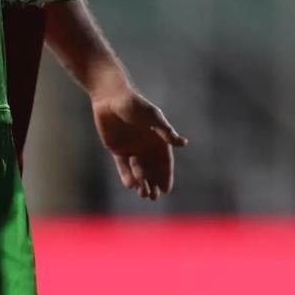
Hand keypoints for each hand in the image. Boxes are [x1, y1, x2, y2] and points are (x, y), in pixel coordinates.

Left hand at [91, 83, 188, 199]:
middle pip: (152, 169)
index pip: (165, 161)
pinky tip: (130, 185)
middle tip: (152, 196)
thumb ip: (166, 132)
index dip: (166, 175)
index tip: (167, 190)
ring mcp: (132, 148)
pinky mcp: (117, 149)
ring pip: (139, 170)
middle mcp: (147, 145)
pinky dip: (126, 175)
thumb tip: (183, 143)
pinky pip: (123, 166)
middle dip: (154, 183)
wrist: (110, 97)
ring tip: (143, 194)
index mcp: (158, 138)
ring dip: (142, 182)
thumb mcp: (152, 117)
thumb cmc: (134, 104)